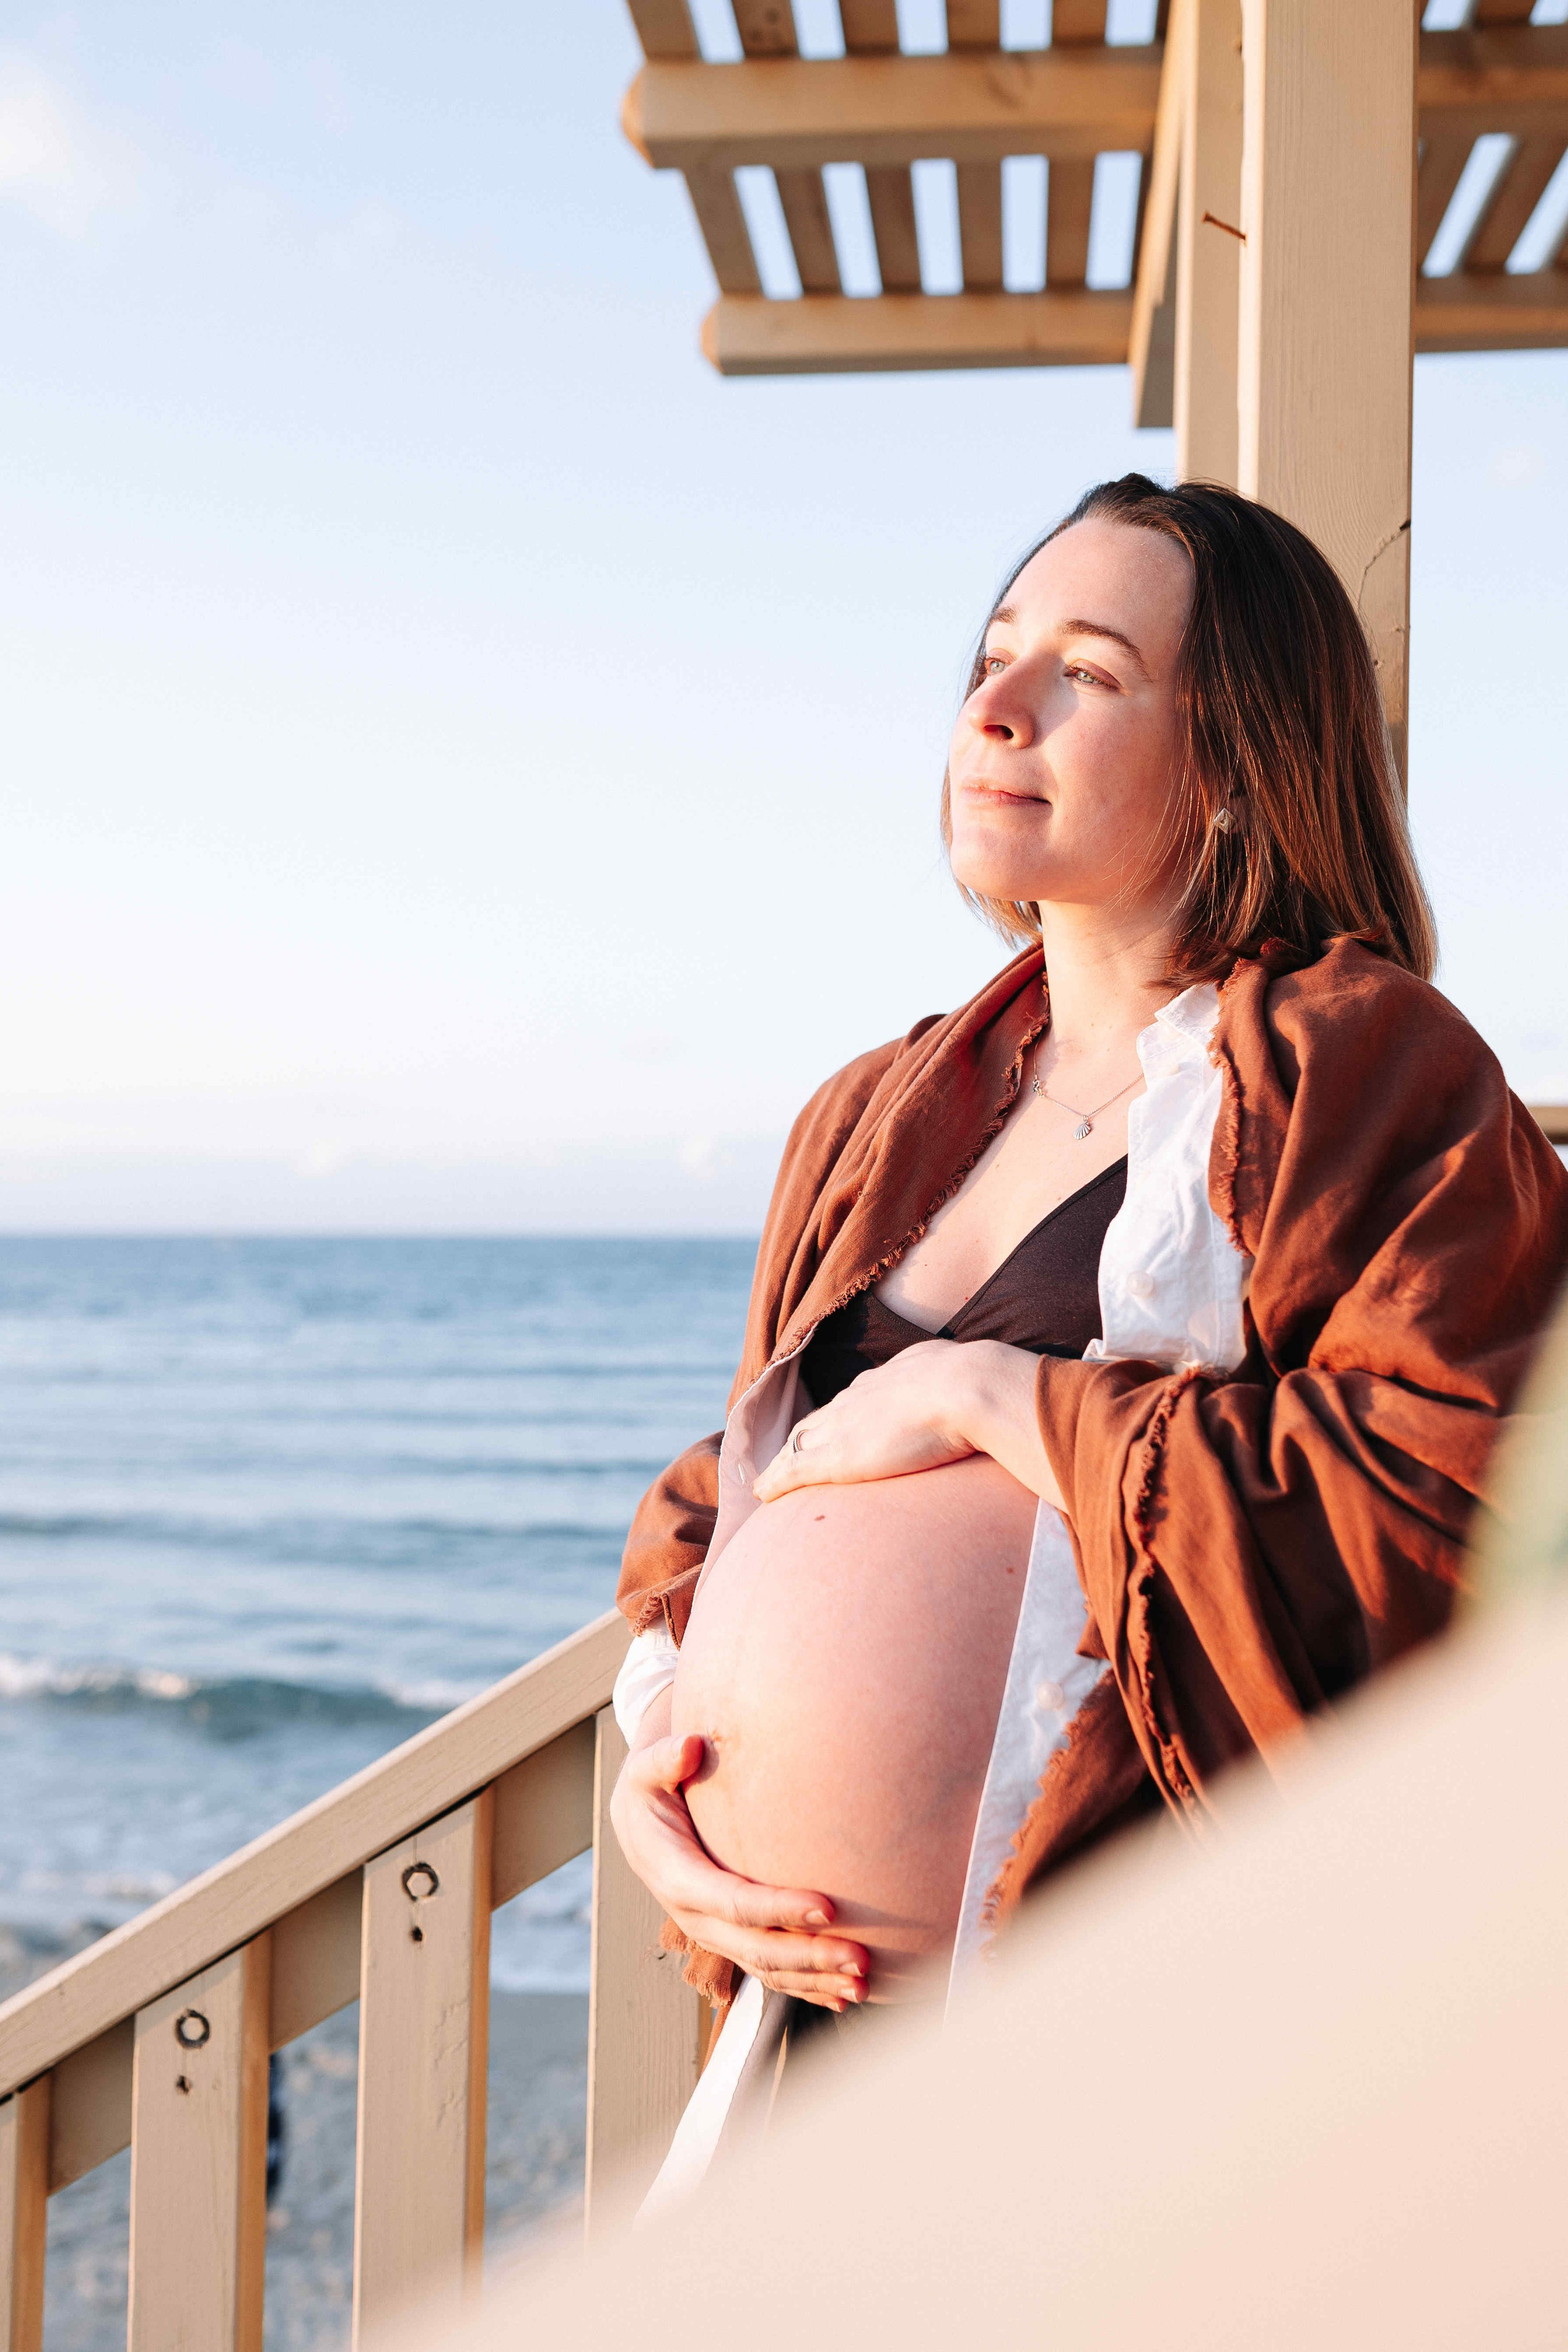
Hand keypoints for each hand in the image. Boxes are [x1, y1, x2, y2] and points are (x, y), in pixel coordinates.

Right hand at [609, 1728, 869, 2008]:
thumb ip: (664, 1759)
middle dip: (810, 1956)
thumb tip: (690, 1746)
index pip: (735, 1901)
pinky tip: (842, 1995)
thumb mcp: (646, 1772)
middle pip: (757, 1948)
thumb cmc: (650, 1792)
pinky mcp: (731, 1939)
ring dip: (815, 1979)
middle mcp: (697, 1917)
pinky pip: (769, 1972)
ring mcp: (715, 1934)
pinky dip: (806, 1987)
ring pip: (767, 1969)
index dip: (779, 1910)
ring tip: (862, 1983)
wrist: (639, 1827)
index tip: (828, 1906)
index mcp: (678, 1878)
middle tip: (860, 1957)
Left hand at [754, 1340, 974, 1502]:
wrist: (965, 1388)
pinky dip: (775, 1480)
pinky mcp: (837, 1456)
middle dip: (802, 1437)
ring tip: (769, 1479)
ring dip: (783, 1460)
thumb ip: (960, 1384)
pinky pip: (794, 1470)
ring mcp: (844, 1427)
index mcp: (888, 1381)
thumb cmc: (976, 1383)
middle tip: (787, 1455)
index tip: (830, 1431)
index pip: (852, 1402)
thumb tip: (982, 1385)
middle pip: (818, 1421)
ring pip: (800, 1443)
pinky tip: (762, 1493)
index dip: (838, 1418)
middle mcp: (857, 1400)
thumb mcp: (963, 1374)